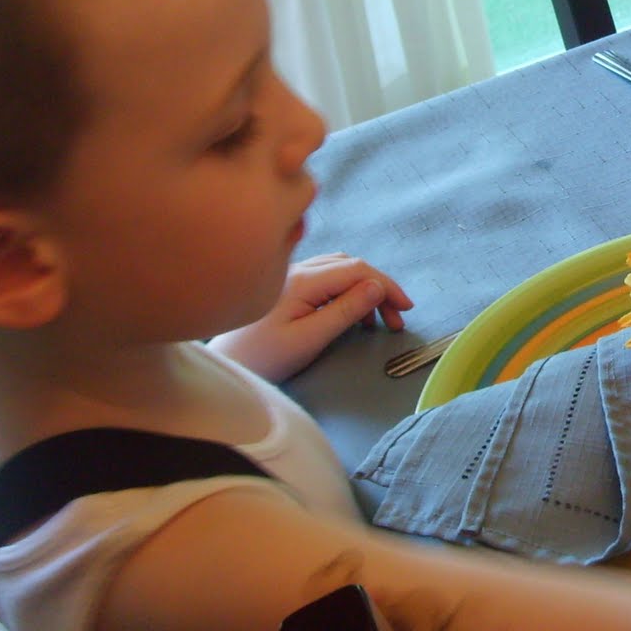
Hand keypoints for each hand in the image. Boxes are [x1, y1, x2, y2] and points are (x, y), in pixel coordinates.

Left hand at [209, 253, 412, 381]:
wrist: (225, 365)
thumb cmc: (264, 357)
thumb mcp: (309, 338)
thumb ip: (345, 310)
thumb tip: (377, 287)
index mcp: (304, 279)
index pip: (358, 270)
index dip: (387, 286)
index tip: (406, 309)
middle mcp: (298, 269)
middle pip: (351, 266)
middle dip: (380, 289)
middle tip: (396, 320)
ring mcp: (291, 276)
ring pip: (340, 270)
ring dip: (364, 289)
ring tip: (377, 321)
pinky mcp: (287, 287)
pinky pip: (326, 278)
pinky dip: (347, 291)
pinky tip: (350, 313)